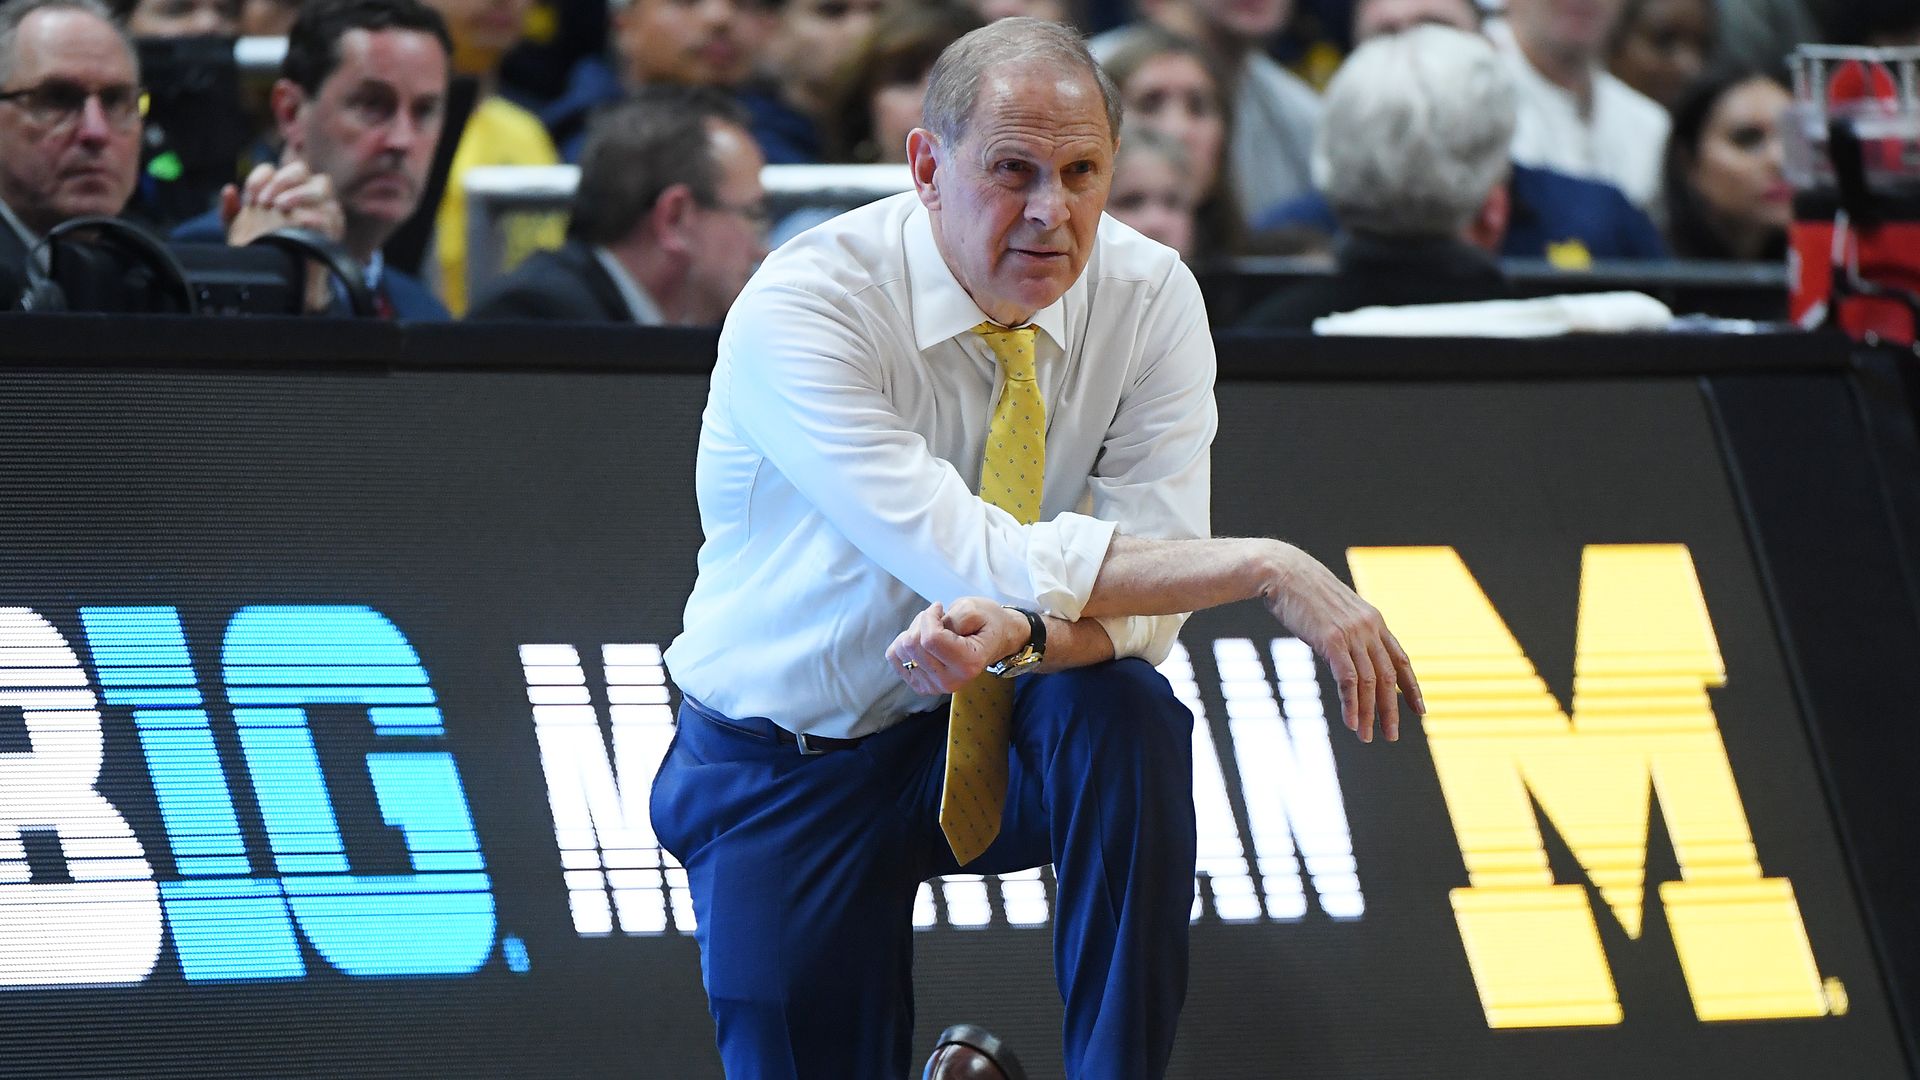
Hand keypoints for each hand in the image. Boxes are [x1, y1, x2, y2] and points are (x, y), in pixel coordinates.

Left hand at [223, 161, 344, 247]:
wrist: (284, 283)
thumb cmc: (265, 253)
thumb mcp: (240, 233)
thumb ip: (231, 212)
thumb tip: (229, 190)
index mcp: (281, 191)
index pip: (272, 170)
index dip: (260, 178)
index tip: (250, 200)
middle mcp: (304, 195)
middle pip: (300, 169)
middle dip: (281, 181)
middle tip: (266, 202)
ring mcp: (323, 210)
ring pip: (321, 186)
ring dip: (298, 194)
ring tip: (281, 208)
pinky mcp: (334, 230)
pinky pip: (330, 214)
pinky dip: (313, 216)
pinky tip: (297, 224)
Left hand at [885, 597, 1029, 694]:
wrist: (994, 640)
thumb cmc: (986, 622)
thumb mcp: (975, 609)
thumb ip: (953, 617)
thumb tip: (928, 629)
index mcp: (968, 663)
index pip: (931, 638)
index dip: (930, 616)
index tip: (939, 607)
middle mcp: (951, 681)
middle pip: (913, 645)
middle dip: (921, 622)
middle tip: (937, 618)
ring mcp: (935, 687)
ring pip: (901, 650)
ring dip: (913, 632)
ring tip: (933, 629)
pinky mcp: (922, 685)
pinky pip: (895, 659)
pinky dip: (903, 644)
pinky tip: (922, 641)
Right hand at [1260, 542, 1423, 743]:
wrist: (1282, 571)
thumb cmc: (1303, 592)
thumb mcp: (1335, 610)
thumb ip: (1348, 630)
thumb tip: (1349, 651)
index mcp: (1373, 620)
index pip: (1400, 659)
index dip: (1412, 687)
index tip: (1419, 710)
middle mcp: (1369, 627)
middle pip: (1389, 676)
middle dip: (1392, 709)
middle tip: (1391, 735)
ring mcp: (1352, 633)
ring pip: (1370, 682)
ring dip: (1370, 714)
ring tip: (1368, 737)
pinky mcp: (1332, 640)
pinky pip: (1348, 680)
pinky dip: (1351, 704)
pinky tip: (1351, 722)